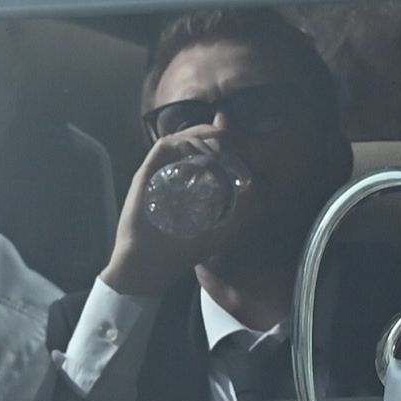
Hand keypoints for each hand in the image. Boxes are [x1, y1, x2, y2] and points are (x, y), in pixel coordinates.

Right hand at [99, 115, 241, 293]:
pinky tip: (199, 151)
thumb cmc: (177, 254)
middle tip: (228, 137)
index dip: (218, 143)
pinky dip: (183, 143)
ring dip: (200, 135)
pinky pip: (163, 147)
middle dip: (212, 133)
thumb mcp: (219, 234)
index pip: (201, 154)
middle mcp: (169, 175)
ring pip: (178, 138)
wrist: (145, 267)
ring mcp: (156, 174)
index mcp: (184, 185)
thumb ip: (240, 216)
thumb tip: (255, 188)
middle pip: (190, 140)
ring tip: (219, 144)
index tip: (236, 145)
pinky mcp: (145, 175)